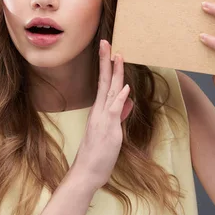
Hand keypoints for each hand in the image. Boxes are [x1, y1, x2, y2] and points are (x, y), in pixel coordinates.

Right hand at [70, 40, 133, 191]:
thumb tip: (128, 99)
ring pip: (109, 91)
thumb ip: (119, 114)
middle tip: (107, 42)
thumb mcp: (112, 131)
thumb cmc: (98, 154)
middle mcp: (99, 111)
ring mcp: (102, 119)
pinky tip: (124, 87)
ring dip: (114, 73)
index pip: (104, 84)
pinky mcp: (107, 130)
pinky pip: (113, 111)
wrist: (86, 172)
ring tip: (117, 55)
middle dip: (106, 61)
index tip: (109, 50)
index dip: (107, 67)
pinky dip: (119, 98)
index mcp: (100, 111)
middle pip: (104, 81)